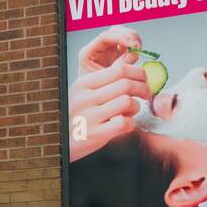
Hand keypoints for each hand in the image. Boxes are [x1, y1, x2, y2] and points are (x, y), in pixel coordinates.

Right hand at [69, 26, 152, 161]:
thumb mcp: (84, 94)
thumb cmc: (77, 117)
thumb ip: (105, 81)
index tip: (143, 80)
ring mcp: (89, 116)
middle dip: (143, 89)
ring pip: (127, 102)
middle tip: (146, 95)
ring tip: (132, 111)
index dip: (138, 73)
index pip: (119, 70)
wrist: (60, 142)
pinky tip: (126, 125)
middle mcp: (85, 98)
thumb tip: (132, 64)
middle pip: (126, 84)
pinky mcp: (95, 134)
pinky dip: (131, 124)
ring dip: (136, 107)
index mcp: (84, 84)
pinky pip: (124, 123)